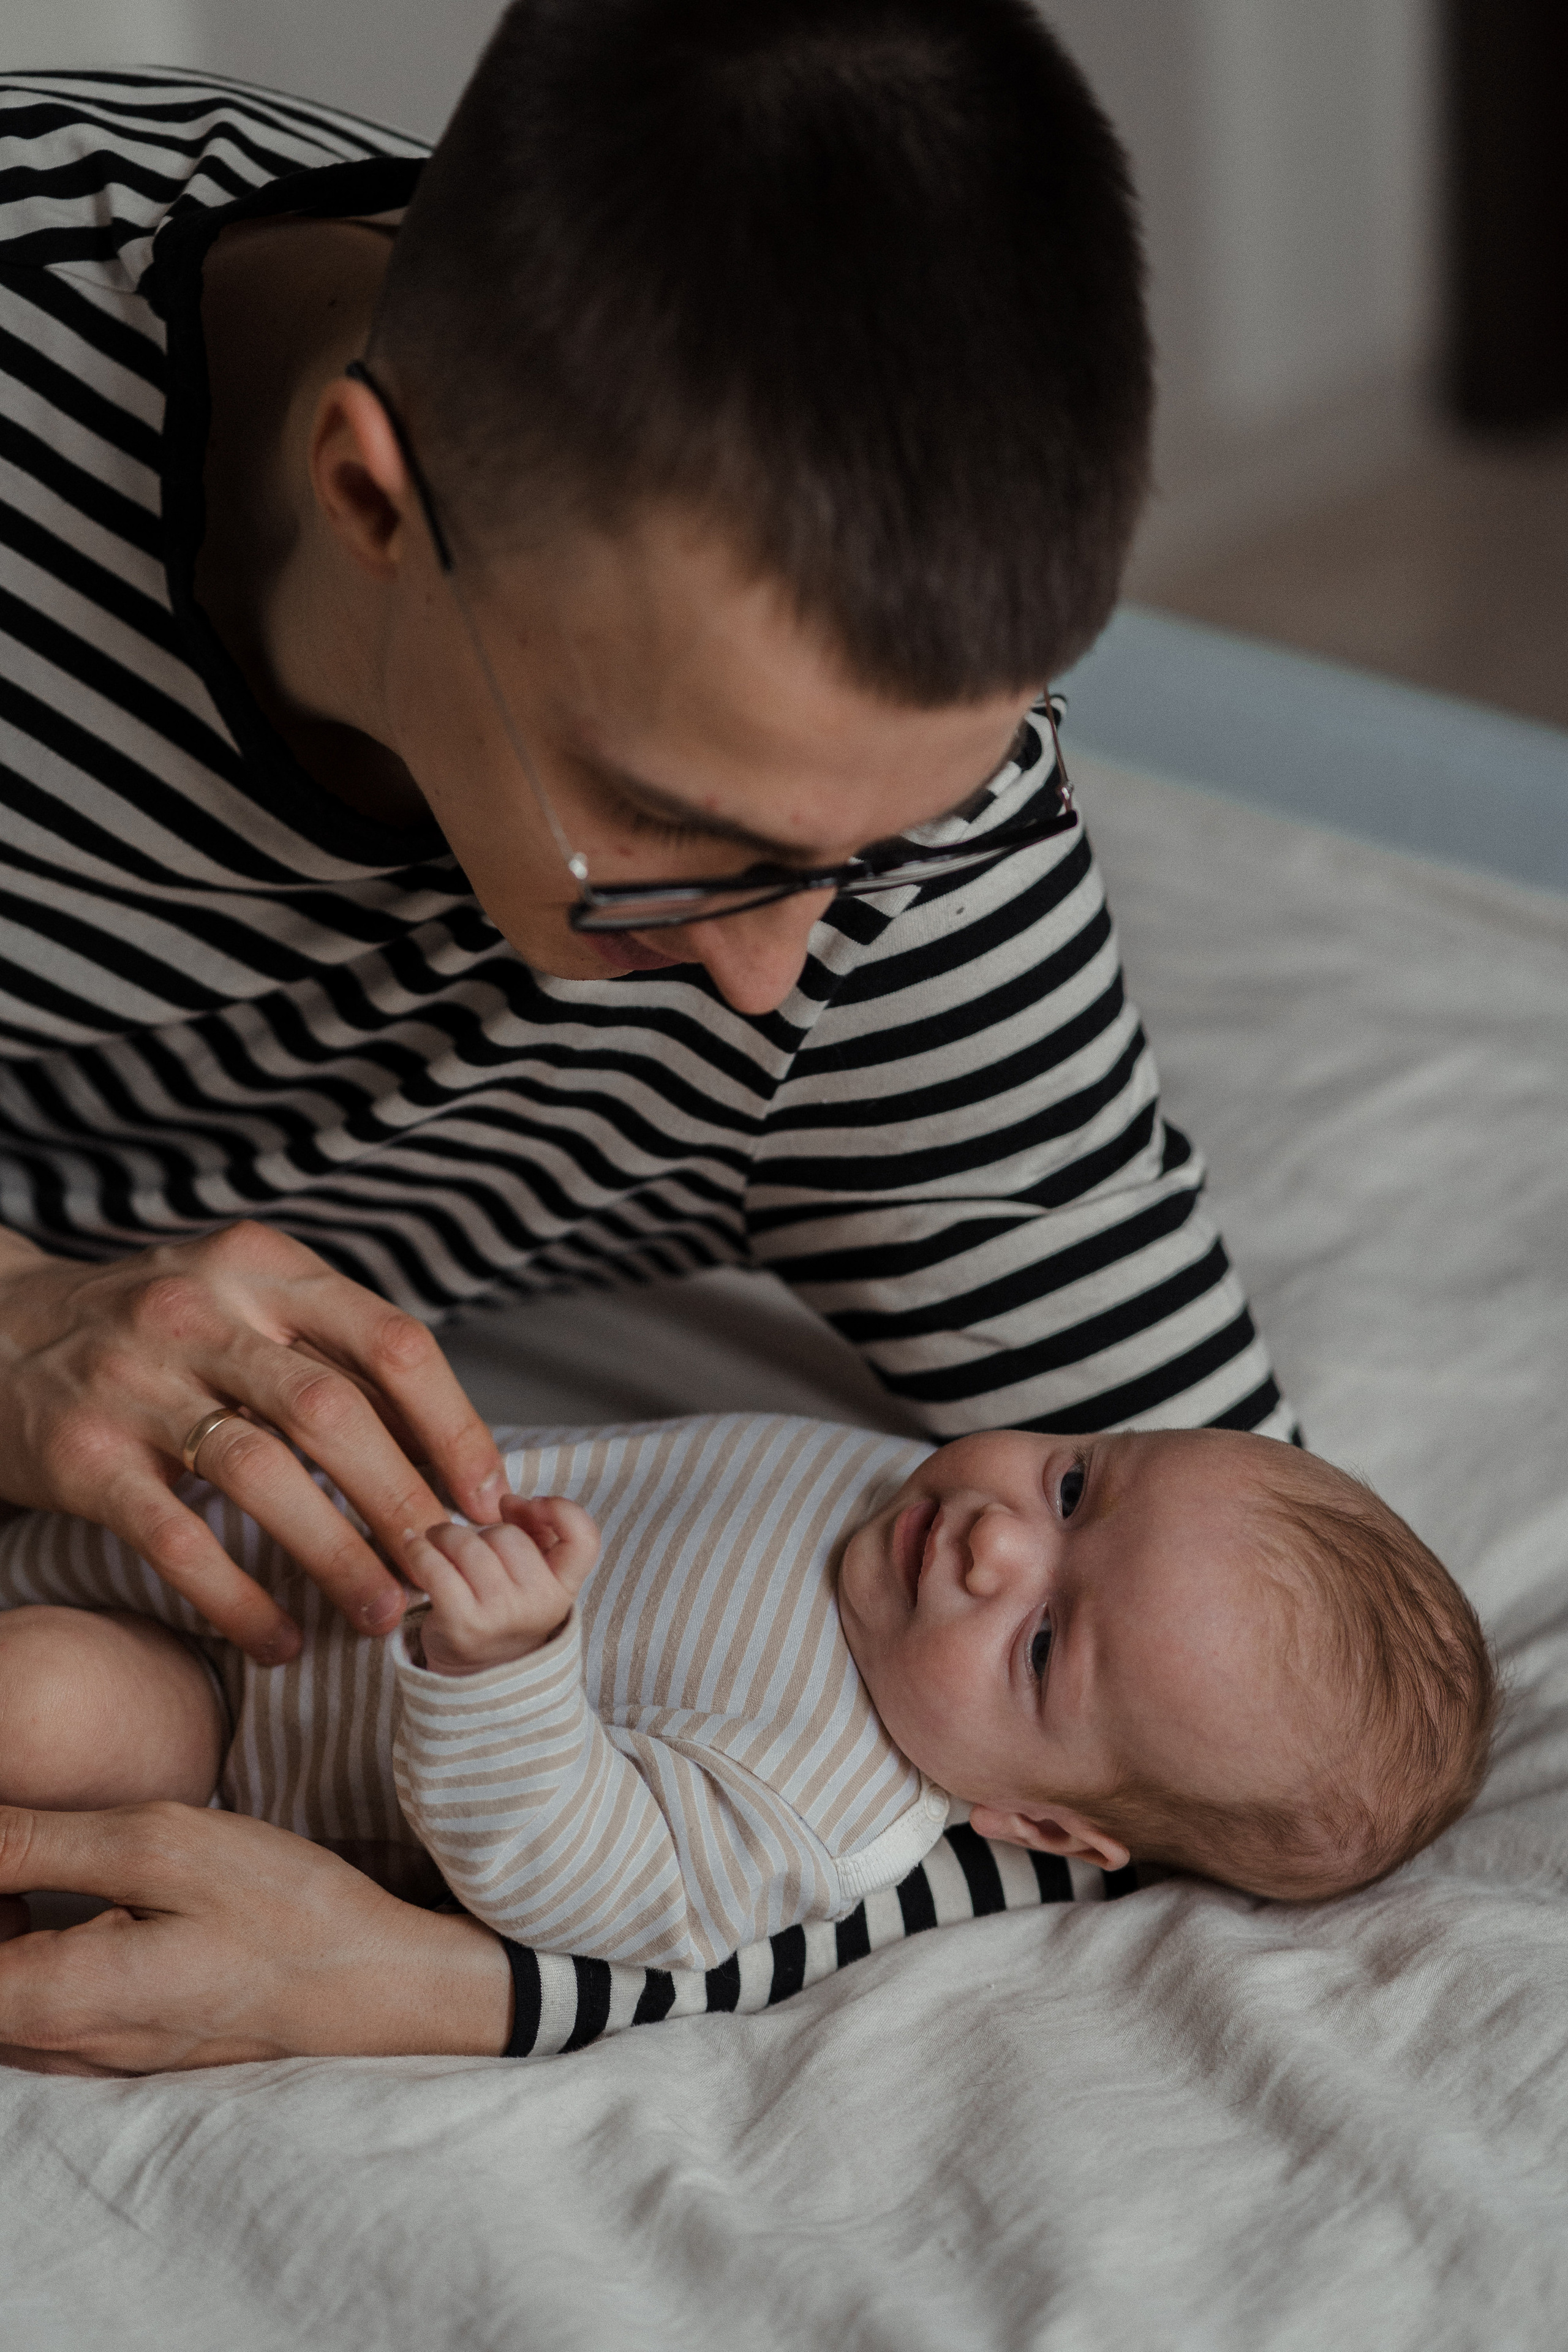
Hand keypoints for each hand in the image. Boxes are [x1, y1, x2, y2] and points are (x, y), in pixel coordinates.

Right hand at [0, 1222, 509, 1659]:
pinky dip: (238, 1598)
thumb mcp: (243, 1301)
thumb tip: (447, 1449)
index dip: (454, 1425)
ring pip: (264, 1475)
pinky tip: (281, 1640)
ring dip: (337, 1553)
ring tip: (384, 1613)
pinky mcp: (84, 1457)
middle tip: (451, 1570)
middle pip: (335, 1411)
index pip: (391, 1341)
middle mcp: (204, 1314)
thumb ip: (331, 1353)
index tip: (489, 1497)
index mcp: (263, 1269)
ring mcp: (138, 1384)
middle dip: (406, 1502)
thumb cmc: (154, 1330)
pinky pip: (178, 1539)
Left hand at [0, 1802, 511, 2072]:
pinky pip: (46, 2004)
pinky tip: (100, 1899)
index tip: (18, 1836)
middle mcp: (56, 2047)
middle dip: (0, 1896)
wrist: (374, 1985)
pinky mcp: (124, 2047)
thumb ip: (35, 1843)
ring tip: (57, 1859)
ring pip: (8, 1992)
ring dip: (13, 1925)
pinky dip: (43, 1949)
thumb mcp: (158, 1848)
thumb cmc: (279, 1911)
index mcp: (52, 1999)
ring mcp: (91, 2056)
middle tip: (33, 1836)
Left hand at [406, 1496, 599, 1674]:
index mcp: (564, 1589)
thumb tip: (509, 1500)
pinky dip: (419, 1550)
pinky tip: (414, 1546)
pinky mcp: (461, 1623)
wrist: (477, 1677)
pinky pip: (435, 1566)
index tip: (529, 1504)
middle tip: (470, 1543)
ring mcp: (501, 1615)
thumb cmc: (504, 1611)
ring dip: (445, 1535)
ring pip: (468, 1544)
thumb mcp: (533, 1576)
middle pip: (507, 1534)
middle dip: (483, 1530)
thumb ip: (535, 1532)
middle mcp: (539, 1604)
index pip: (583, 1539)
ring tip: (438, 1543)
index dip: (561, 1510)